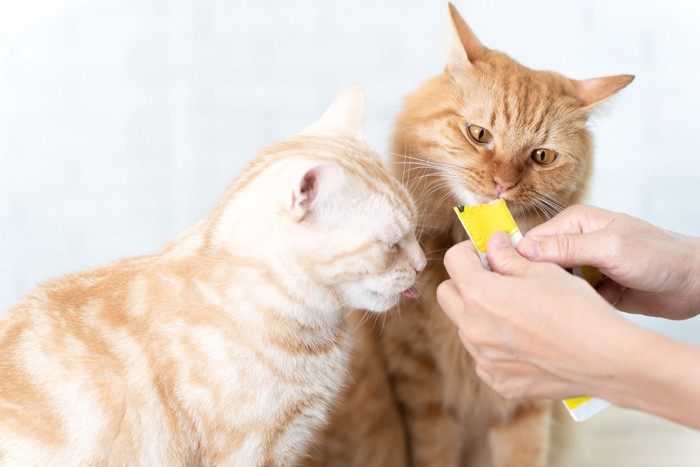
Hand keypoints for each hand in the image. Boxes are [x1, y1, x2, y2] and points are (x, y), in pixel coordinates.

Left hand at [437, 232, 631, 399]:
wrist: (605, 358)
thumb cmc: (577, 309)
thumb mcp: (542, 270)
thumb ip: (507, 256)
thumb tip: (492, 244)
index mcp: (480, 295)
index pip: (453, 261)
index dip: (469, 251)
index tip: (486, 253)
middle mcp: (473, 329)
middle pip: (447, 295)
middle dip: (465, 282)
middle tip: (494, 279)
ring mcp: (484, 359)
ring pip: (465, 327)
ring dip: (479, 314)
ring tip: (515, 312)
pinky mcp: (499, 381)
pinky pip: (483, 357)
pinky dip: (495, 346)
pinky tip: (524, 340)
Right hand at [516, 205, 699, 319]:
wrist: (695, 283)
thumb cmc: (661, 257)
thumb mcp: (610, 248)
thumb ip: (566, 247)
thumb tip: (522, 248)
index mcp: (574, 223)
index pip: (530, 241)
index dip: (517, 262)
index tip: (511, 283)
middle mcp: (574, 243)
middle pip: (536, 265)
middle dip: (535, 283)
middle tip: (535, 303)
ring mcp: (583, 268)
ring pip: (551, 285)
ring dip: (555, 298)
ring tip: (561, 309)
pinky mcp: (592, 290)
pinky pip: (569, 300)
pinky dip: (572, 309)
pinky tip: (578, 315)